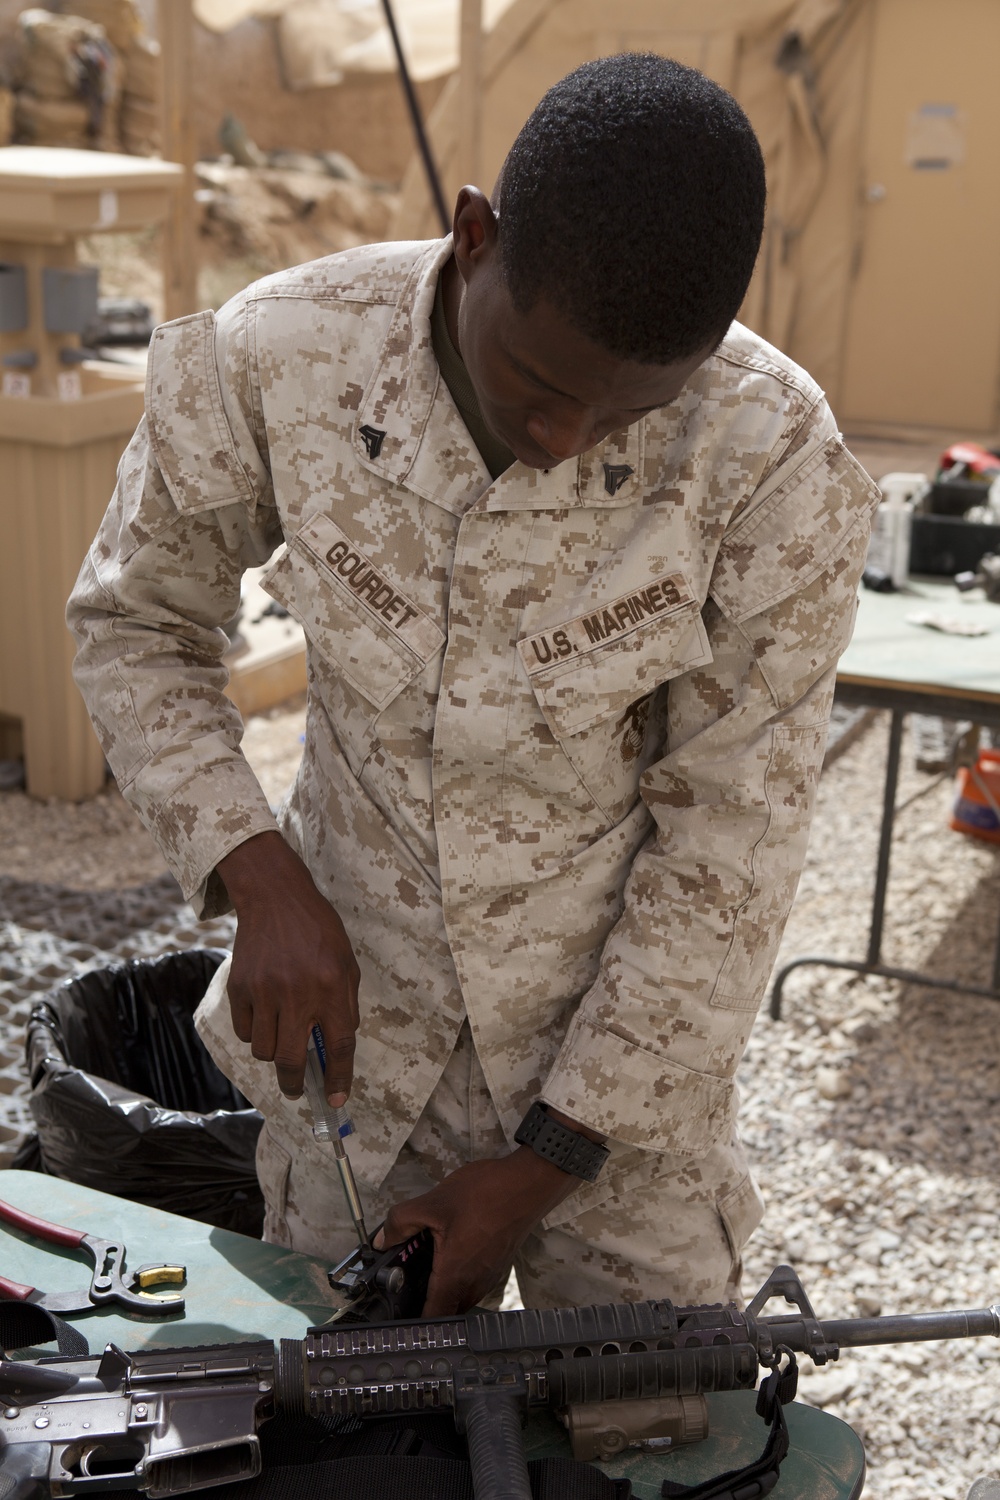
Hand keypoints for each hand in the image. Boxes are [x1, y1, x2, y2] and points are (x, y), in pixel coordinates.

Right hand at [217, 831, 360, 1101]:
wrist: (276, 899)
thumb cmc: (318, 932)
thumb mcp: (345, 965)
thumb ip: (343, 1006)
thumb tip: (334, 1049)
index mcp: (331, 989)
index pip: (339, 1047)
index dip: (339, 1079)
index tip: (337, 1100)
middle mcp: (298, 994)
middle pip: (291, 1061)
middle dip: (295, 1084)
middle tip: (298, 1089)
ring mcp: (265, 993)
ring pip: (264, 1051)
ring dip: (274, 1053)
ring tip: (282, 1035)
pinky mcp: (239, 989)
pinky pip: (245, 1032)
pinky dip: (255, 1033)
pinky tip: (264, 1015)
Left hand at [378, 1147, 579, 1315]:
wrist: (529, 1183)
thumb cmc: (485, 1194)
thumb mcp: (433, 1202)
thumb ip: (400, 1222)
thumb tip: (383, 1240)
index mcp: (455, 1277)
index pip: (432, 1320)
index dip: (410, 1323)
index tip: (393, 1313)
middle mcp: (474, 1285)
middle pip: (444, 1309)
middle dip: (422, 1298)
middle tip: (403, 1276)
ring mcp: (489, 1276)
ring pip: (458, 1295)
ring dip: (441, 1283)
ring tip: (424, 1257)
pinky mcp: (497, 1264)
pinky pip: (471, 1280)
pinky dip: (456, 1272)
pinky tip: (448, 1245)